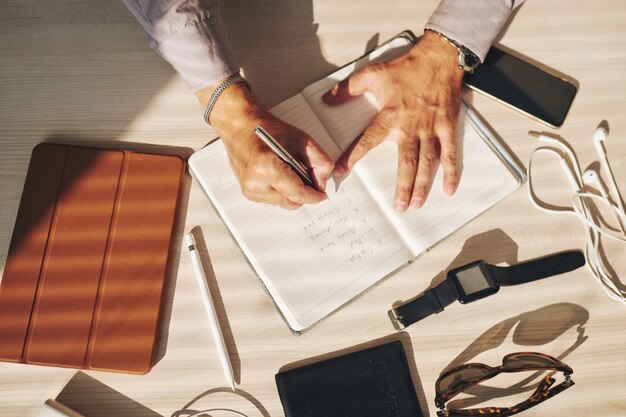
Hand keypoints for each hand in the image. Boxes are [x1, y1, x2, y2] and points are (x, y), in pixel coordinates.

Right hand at [196, 79, 333, 209]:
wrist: (239, 125)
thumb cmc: (267, 128)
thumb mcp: (302, 140)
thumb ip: (319, 162)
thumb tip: (322, 183)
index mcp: (267, 168)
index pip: (298, 194)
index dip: (314, 196)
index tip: (322, 194)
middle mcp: (256, 183)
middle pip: (292, 202)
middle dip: (304, 194)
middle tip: (308, 177)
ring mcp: (250, 190)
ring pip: (284, 203)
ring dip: (292, 193)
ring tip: (291, 172)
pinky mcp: (248, 193)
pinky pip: (273, 200)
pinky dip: (282, 192)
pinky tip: (280, 175)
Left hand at [323, 31, 463, 211]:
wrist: (438, 58)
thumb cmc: (406, 67)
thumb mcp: (372, 74)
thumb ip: (347, 89)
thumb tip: (326, 99)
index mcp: (389, 116)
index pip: (366, 141)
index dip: (352, 157)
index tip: (340, 173)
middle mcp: (410, 127)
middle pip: (405, 162)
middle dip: (402, 187)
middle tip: (397, 207)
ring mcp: (430, 129)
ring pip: (426, 163)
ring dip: (421, 185)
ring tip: (416, 205)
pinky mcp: (446, 127)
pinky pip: (449, 153)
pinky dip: (450, 172)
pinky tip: (448, 190)